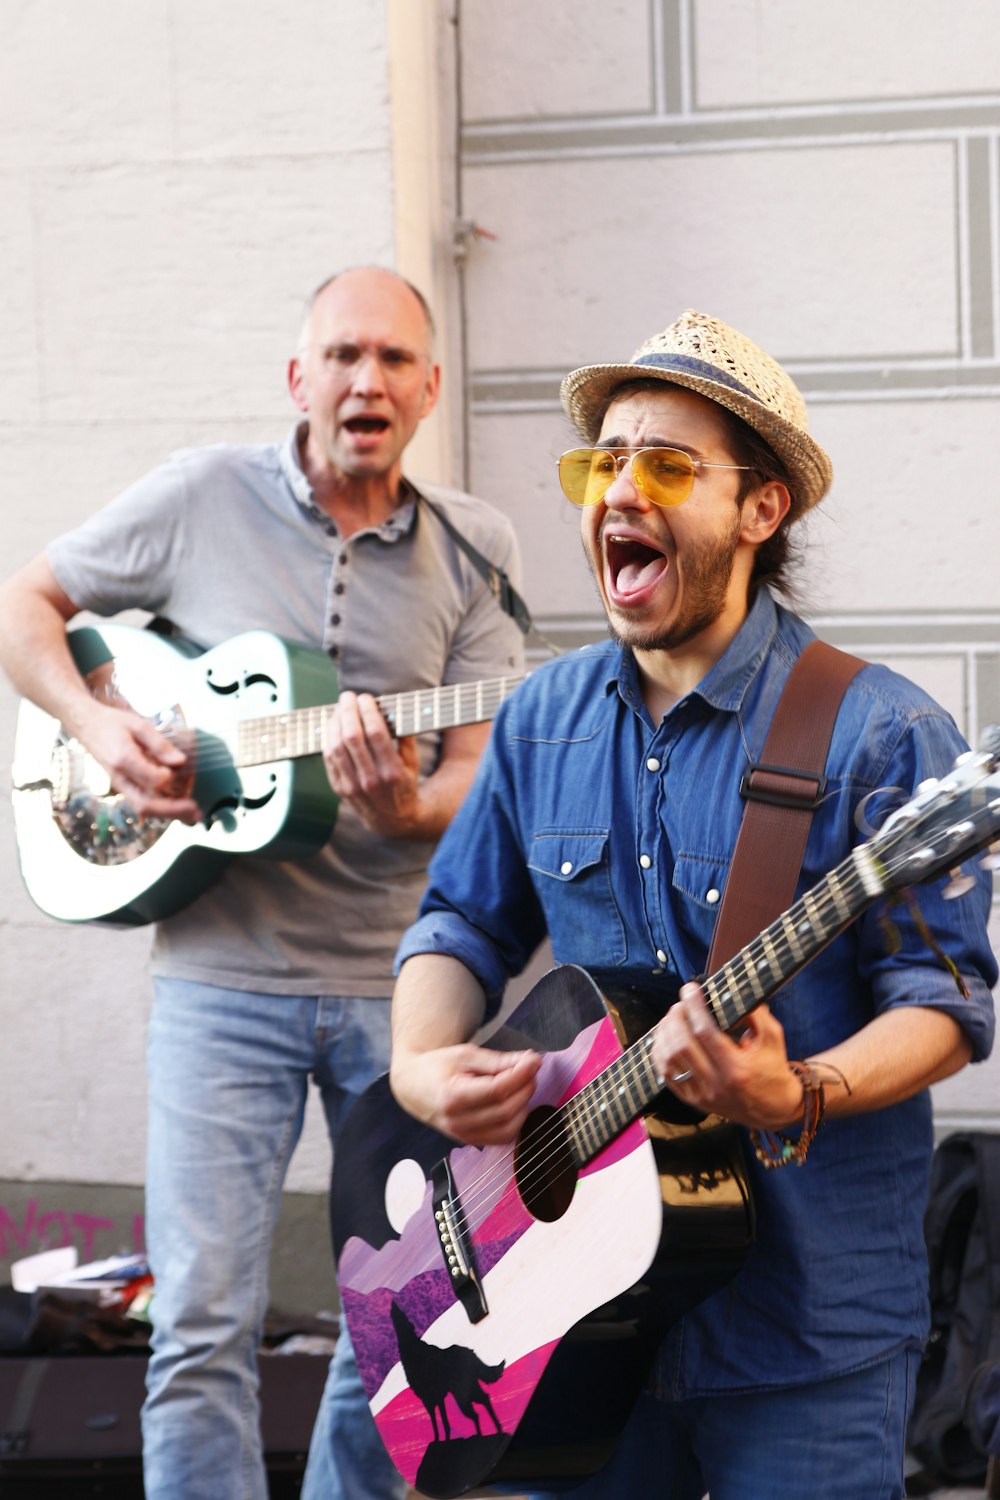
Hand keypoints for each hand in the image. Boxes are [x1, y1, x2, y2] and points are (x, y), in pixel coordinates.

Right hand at [74, 700, 200, 823]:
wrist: (86, 725)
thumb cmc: (112, 722)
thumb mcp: (138, 725)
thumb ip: (160, 744)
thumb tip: (180, 761)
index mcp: (123, 760)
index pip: (151, 781)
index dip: (169, 778)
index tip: (178, 766)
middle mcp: (119, 778)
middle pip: (145, 805)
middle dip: (173, 811)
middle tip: (196, 811)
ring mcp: (119, 785)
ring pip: (143, 809)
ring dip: (169, 814)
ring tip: (192, 816)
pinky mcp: (123, 786)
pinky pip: (141, 803)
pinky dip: (161, 808)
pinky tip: (179, 808)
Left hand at [322, 690, 420, 835]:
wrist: (393, 820)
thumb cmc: (404, 784)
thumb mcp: (413, 762)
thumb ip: (404, 736)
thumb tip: (392, 708)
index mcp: (392, 771)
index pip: (376, 733)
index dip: (368, 711)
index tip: (366, 697)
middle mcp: (371, 780)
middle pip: (352, 737)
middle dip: (348, 711)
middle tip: (348, 697)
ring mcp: (353, 786)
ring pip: (336, 747)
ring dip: (335, 723)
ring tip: (339, 709)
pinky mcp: (340, 789)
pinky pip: (329, 759)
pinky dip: (328, 738)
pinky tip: (333, 726)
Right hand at [391, 1044, 541, 1145]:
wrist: (414, 1087)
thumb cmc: (437, 1067)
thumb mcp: (465, 1055)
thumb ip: (497, 1061)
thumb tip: (531, 1061)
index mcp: (453, 1097)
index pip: (497, 1090)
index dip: (521, 1075)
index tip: (534, 1060)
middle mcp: (458, 1122)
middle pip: (505, 1110)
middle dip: (525, 1088)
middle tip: (530, 1069)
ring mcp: (464, 1136)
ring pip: (508, 1128)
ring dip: (524, 1105)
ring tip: (522, 1084)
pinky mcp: (471, 1142)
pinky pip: (503, 1137)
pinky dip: (516, 1121)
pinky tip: (514, 1102)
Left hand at [651, 982, 803, 1129]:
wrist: (772, 1109)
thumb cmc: (772, 1069)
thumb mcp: (773, 1038)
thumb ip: (754, 1014)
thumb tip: (730, 993)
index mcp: (737, 1069)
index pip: (705, 1032)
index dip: (694, 1007)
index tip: (690, 989)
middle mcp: (716, 1084)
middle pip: (682, 1045)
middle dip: (676, 1018)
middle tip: (680, 1004)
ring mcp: (702, 1095)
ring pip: (669, 1060)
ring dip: (664, 1034)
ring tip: (672, 1018)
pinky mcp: (693, 1101)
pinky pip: (666, 1075)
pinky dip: (660, 1053)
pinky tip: (665, 1037)